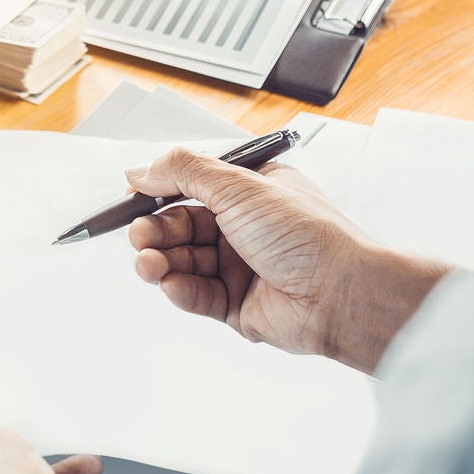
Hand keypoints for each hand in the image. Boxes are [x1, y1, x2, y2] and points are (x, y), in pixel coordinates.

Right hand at [126, 147, 450, 372]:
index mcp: (251, 190)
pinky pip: (196, 294)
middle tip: (139, 236)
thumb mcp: (239, 185)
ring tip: (149, 263)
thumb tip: (140, 169)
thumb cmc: (306, 234)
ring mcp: (240, 266)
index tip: (132, 194)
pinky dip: (180, 289)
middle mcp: (244, 226)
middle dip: (155, 230)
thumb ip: (184, 172)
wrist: (342, 294)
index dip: (160, 190)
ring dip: (161, 260)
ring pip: (183, 260)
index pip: (193, 184)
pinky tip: (173, 285)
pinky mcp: (236, 304)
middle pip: (181, 224)